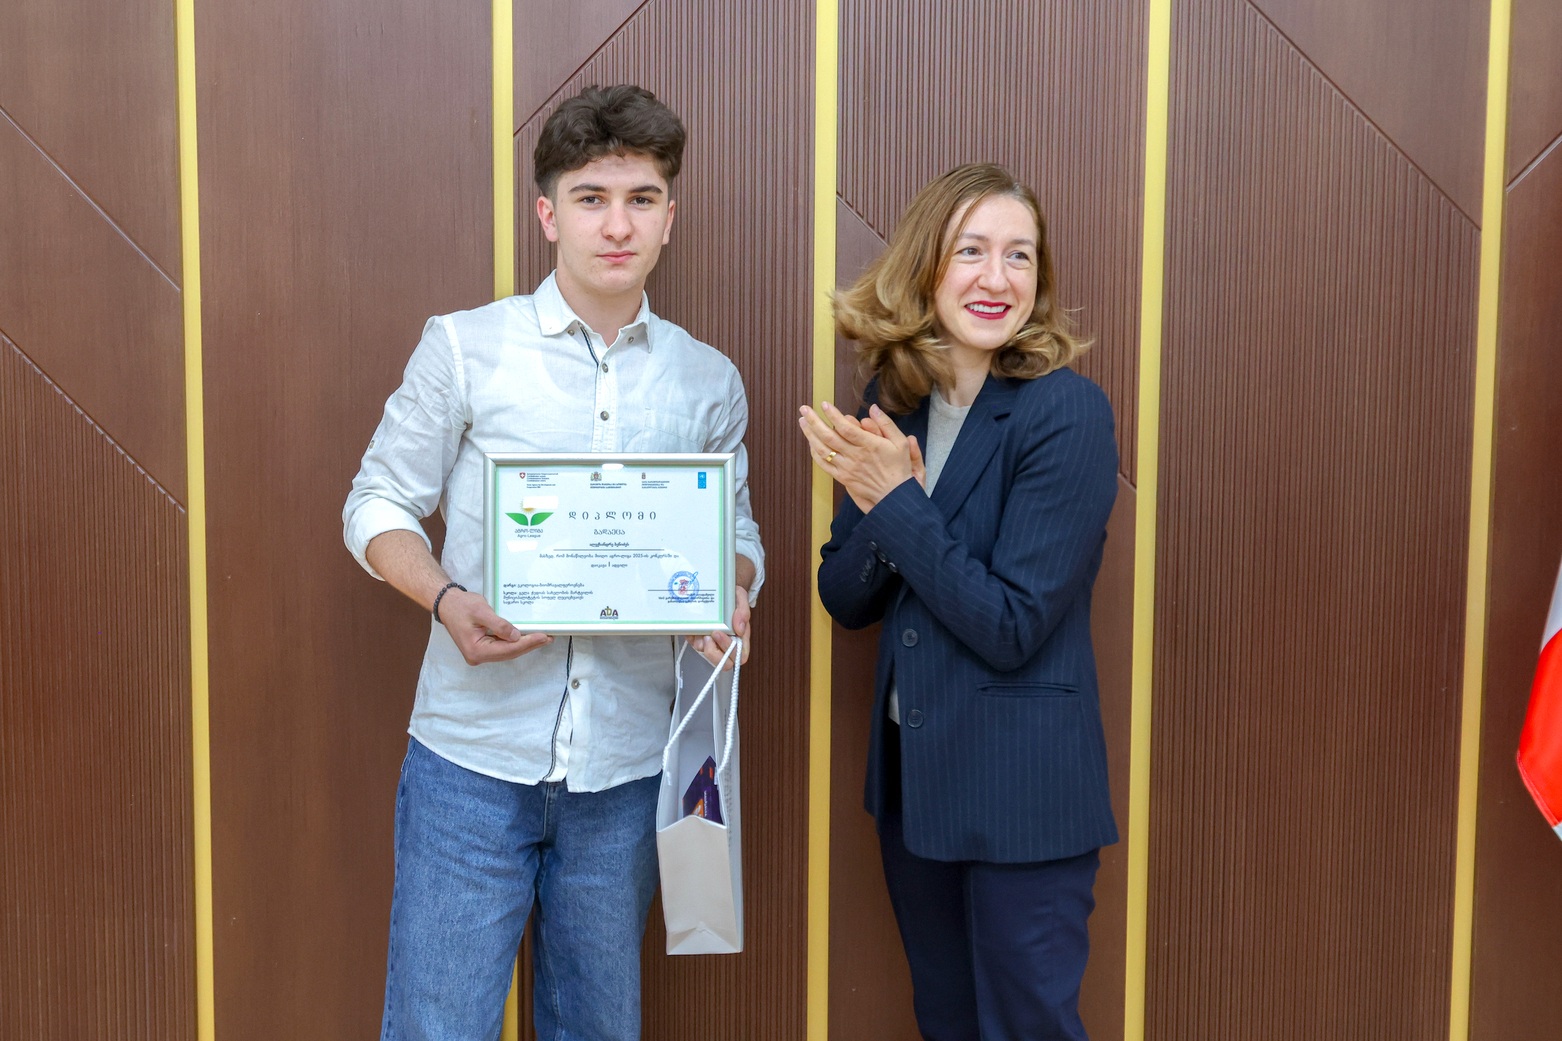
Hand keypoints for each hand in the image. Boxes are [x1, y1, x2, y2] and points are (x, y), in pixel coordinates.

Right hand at [438, 588, 552, 664]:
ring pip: (507, 651)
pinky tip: (528, 637)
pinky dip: (516, 642)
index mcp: (475, 650)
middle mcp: (478, 656)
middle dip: (529, 645)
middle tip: (547, 637)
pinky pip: (503, 646)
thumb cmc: (461, 606)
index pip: (507, 649)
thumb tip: (516, 636)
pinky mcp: (484, 647)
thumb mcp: (481, 611)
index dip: (527, 644)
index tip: (542, 636)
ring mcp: (481, 653)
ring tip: (542, 637)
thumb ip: (499, 625)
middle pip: (509, 653)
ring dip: (525, 644)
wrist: (448, 603)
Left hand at [686, 585, 751, 670]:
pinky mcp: (699, 639)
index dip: (730, 650)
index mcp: (741, 637)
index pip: (740, 656)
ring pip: (706, 653)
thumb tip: (740, 629)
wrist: (717, 589)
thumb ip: (743, 611)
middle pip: (724, 664)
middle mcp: (726, 643)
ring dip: (701, 642)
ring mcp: (712, 643)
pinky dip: (692, 636)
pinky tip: (695, 625)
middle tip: (709, 636)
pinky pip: (694, 644)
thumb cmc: (731, 596)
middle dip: (714, 652)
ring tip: (701, 628)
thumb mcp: (740, 597)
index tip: (719, 633)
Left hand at [798, 401, 921, 511]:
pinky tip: (811, 442)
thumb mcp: (900, 443)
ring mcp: (847, 468)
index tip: (824, 404)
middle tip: (804, 409)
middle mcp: (855, 456)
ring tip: (803, 421)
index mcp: (869, 445)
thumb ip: (886, 424)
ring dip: (810, 435)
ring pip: (823, 450)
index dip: (833, 415)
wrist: (894, 496)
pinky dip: (815, 453)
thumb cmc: (898, 468)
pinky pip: (824, 465)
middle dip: (814, 421)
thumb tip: (873, 408)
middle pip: (829, 436)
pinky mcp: (843, 478)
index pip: (846, 427)